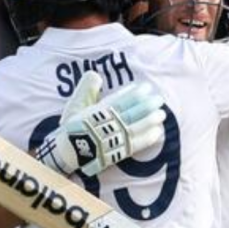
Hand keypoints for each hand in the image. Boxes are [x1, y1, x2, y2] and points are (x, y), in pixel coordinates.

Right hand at [34, 72, 165, 175]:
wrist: (66, 153)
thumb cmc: (71, 128)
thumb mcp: (75, 105)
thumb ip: (86, 89)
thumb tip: (95, 74)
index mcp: (97, 112)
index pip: (119, 100)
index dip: (133, 94)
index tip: (144, 87)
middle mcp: (105, 124)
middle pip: (130, 113)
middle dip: (146, 105)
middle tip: (159, 99)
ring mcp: (112, 139)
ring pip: (134, 127)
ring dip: (150, 120)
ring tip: (162, 114)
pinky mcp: (116, 153)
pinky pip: (134, 144)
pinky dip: (147, 138)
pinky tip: (157, 132)